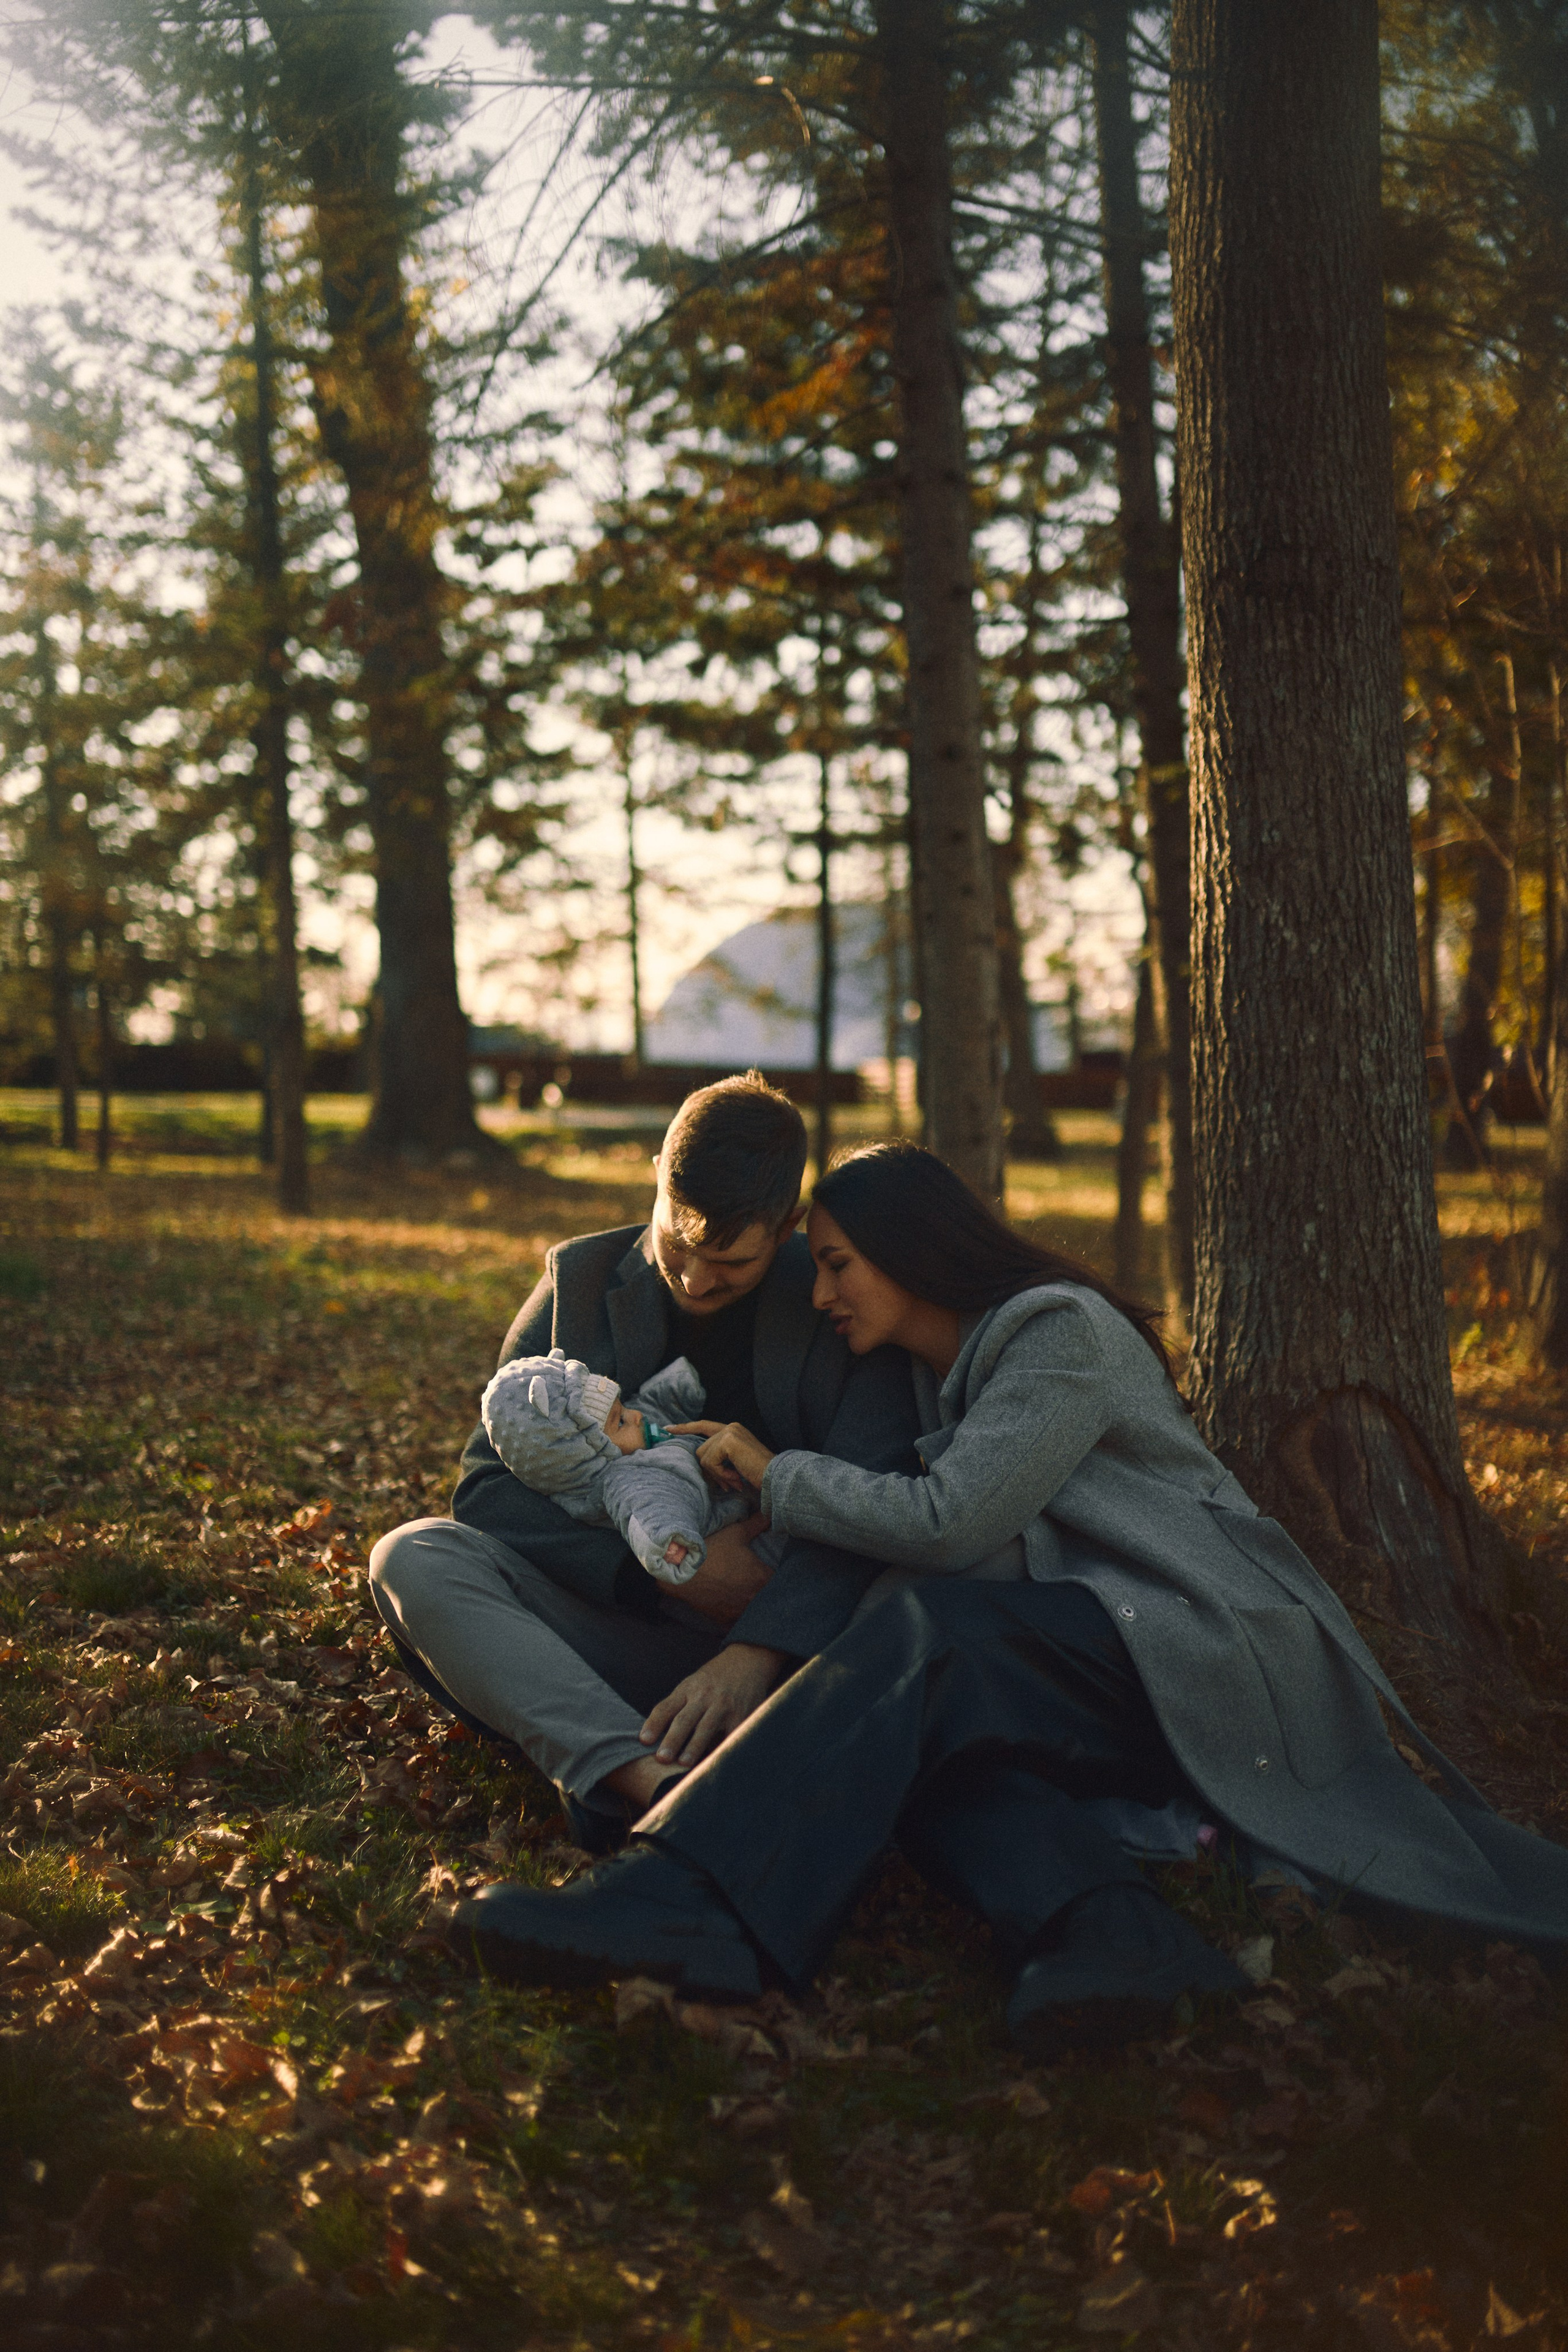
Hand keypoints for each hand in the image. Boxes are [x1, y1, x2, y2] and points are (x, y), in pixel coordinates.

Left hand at [640, 1641, 787, 1765]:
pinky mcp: (741, 1715)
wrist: (746, 1661)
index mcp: (687, 1689)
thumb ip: (676, 1706)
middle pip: (684, 1720)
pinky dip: (721, 1748)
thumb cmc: (713, 1680)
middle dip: (672, 1739)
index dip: (654, 1724)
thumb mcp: (691, 1685)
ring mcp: (723, 1706)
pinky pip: (729, 1734)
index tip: (643, 1740)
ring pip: (706, 1728)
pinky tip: (715, 1761)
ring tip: (684, 1763)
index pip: (666, 1707)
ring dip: (694, 1746)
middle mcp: (704, 1696)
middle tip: (662, 1758)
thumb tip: (655, 1737)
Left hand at [671, 1419, 776, 1492]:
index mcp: (733, 1430)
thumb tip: (701, 1463)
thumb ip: (719, 1457)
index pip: (703, 1426)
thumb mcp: (735, 1463)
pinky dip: (721, 1474)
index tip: (668, 1429)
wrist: (775, 1477)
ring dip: (718, 1475)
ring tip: (735, 1481)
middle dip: (711, 1471)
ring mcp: (729, 1432)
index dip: (685, 1428)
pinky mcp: (728, 1441)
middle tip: (729, 1483)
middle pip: (701, 1450)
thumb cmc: (758, 1474)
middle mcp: (730, 1427)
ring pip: (704, 1458)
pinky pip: (710, 1462)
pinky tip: (736, 1478)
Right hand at [675, 1513, 771, 1625]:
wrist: (682, 1573)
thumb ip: (756, 1525)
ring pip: (755, 1613)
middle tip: (758, 1583)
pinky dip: (738, 1617)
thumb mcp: (735, 1533)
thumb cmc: (711, 1551)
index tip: (770, 1571)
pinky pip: (738, 1623)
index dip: (778, 1576)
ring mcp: (740, 1613)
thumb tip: (769, 1516)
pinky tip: (733, 1607)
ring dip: (754, 1605)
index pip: (781, 1580)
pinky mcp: (726, 1621)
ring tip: (746, 1595)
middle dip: (767, 1592)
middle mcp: (755, 1599)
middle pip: (769, 1598)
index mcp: (762, 1578)